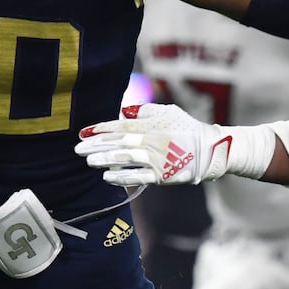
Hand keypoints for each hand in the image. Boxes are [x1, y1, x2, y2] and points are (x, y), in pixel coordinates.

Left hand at [76, 103, 232, 186]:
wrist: (211, 149)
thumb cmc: (187, 128)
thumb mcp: (168, 112)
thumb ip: (144, 111)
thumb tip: (122, 113)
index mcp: (152, 125)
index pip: (120, 126)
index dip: (100, 129)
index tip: (83, 133)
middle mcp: (151, 140)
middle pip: (118, 142)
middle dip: (96, 145)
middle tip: (77, 148)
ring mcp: (156, 158)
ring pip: (125, 158)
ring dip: (104, 160)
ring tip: (88, 161)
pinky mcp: (162, 175)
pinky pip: (138, 177)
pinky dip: (121, 177)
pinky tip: (107, 177)